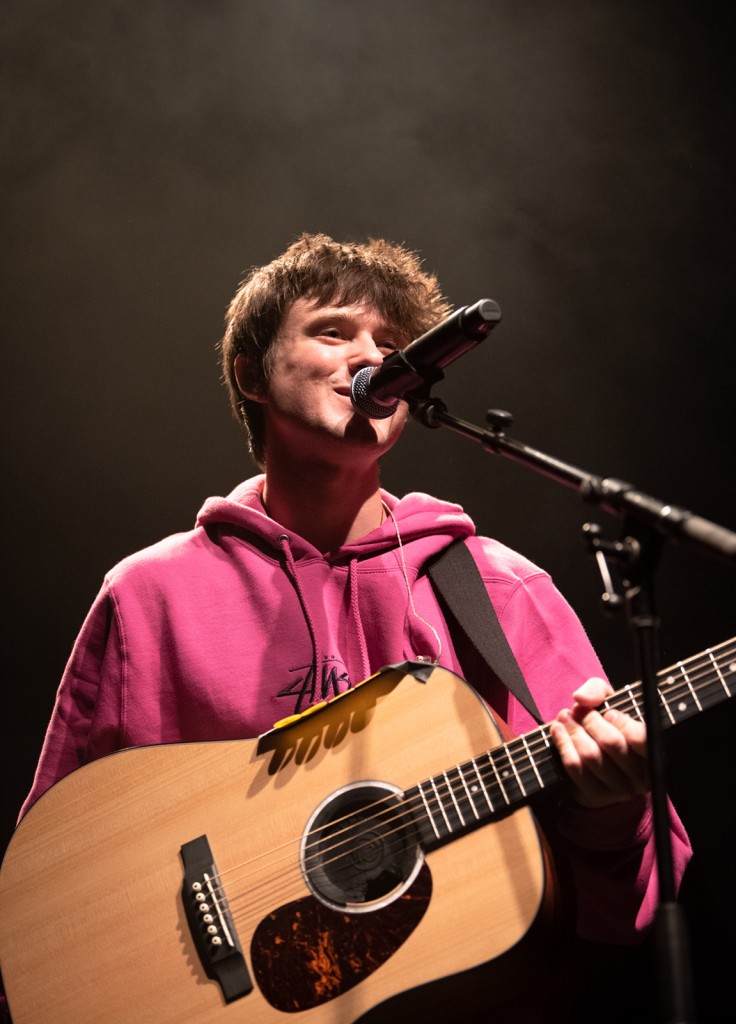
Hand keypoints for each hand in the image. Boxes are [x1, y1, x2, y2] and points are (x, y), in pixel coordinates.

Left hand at [549, 677, 649, 807]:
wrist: (602, 762)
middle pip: (611, 744)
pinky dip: (562, 745)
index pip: (642, 739)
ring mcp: (619, 790)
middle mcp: (641, 777)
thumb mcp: (611, 702)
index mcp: (654, 754)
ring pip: (590, 755)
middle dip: (589, 721)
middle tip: (577, 710)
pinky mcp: (596, 795)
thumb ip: (599, 690)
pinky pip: (575, 768)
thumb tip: (581, 698)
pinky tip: (557, 730)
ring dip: (572, 731)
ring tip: (564, 716)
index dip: (622, 722)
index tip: (608, 713)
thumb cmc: (610, 725)